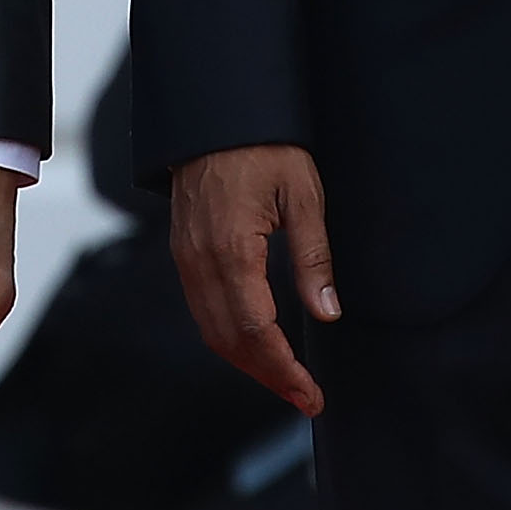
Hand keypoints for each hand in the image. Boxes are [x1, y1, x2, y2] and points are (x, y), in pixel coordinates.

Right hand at [170, 143, 338, 416]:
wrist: (216, 112)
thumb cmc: (265, 146)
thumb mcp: (302, 194)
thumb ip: (313, 257)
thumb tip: (327, 313)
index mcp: (233, 248)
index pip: (256, 330)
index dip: (283, 369)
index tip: (310, 394)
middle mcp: (201, 260)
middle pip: (230, 340)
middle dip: (268, 376)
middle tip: (304, 398)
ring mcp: (186, 257)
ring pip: (212, 330)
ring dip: (247, 362)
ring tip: (284, 380)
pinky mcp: (183, 251)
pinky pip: (202, 309)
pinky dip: (229, 336)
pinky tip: (255, 342)